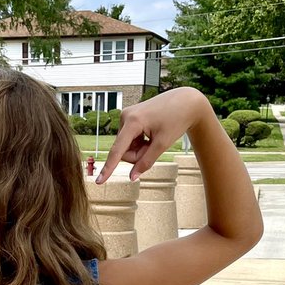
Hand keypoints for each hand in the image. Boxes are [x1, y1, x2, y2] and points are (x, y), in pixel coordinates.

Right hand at [96, 87, 210, 184]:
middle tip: (154, 146)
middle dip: (138, 154)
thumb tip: (132, 177)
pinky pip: (130, 139)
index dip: (108, 168)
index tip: (98, 181)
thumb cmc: (176, 119)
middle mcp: (125, 116)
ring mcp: (126, 116)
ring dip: (140, 148)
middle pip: (124, 150)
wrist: (185, 102)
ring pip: (127, 146)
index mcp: (133, 121)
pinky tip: (151, 133)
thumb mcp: (162, 144)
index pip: (117, 150)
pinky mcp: (129, 117)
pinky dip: (140, 141)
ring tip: (154, 137)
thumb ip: (146, 162)